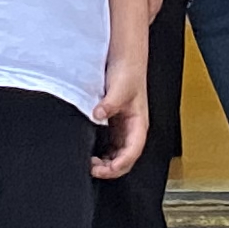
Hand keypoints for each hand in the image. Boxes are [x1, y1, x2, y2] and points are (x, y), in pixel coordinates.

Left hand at [90, 60, 148, 182]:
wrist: (125, 58)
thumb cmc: (129, 72)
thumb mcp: (120, 87)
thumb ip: (109, 103)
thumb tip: (98, 115)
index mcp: (139, 124)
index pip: (133, 151)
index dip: (121, 164)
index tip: (106, 169)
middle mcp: (132, 129)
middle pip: (125, 158)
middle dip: (111, 168)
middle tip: (92, 168)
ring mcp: (123, 128)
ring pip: (117, 154)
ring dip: (106, 163)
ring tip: (90, 163)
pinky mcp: (114, 124)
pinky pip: (110, 145)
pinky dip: (102, 153)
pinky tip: (90, 153)